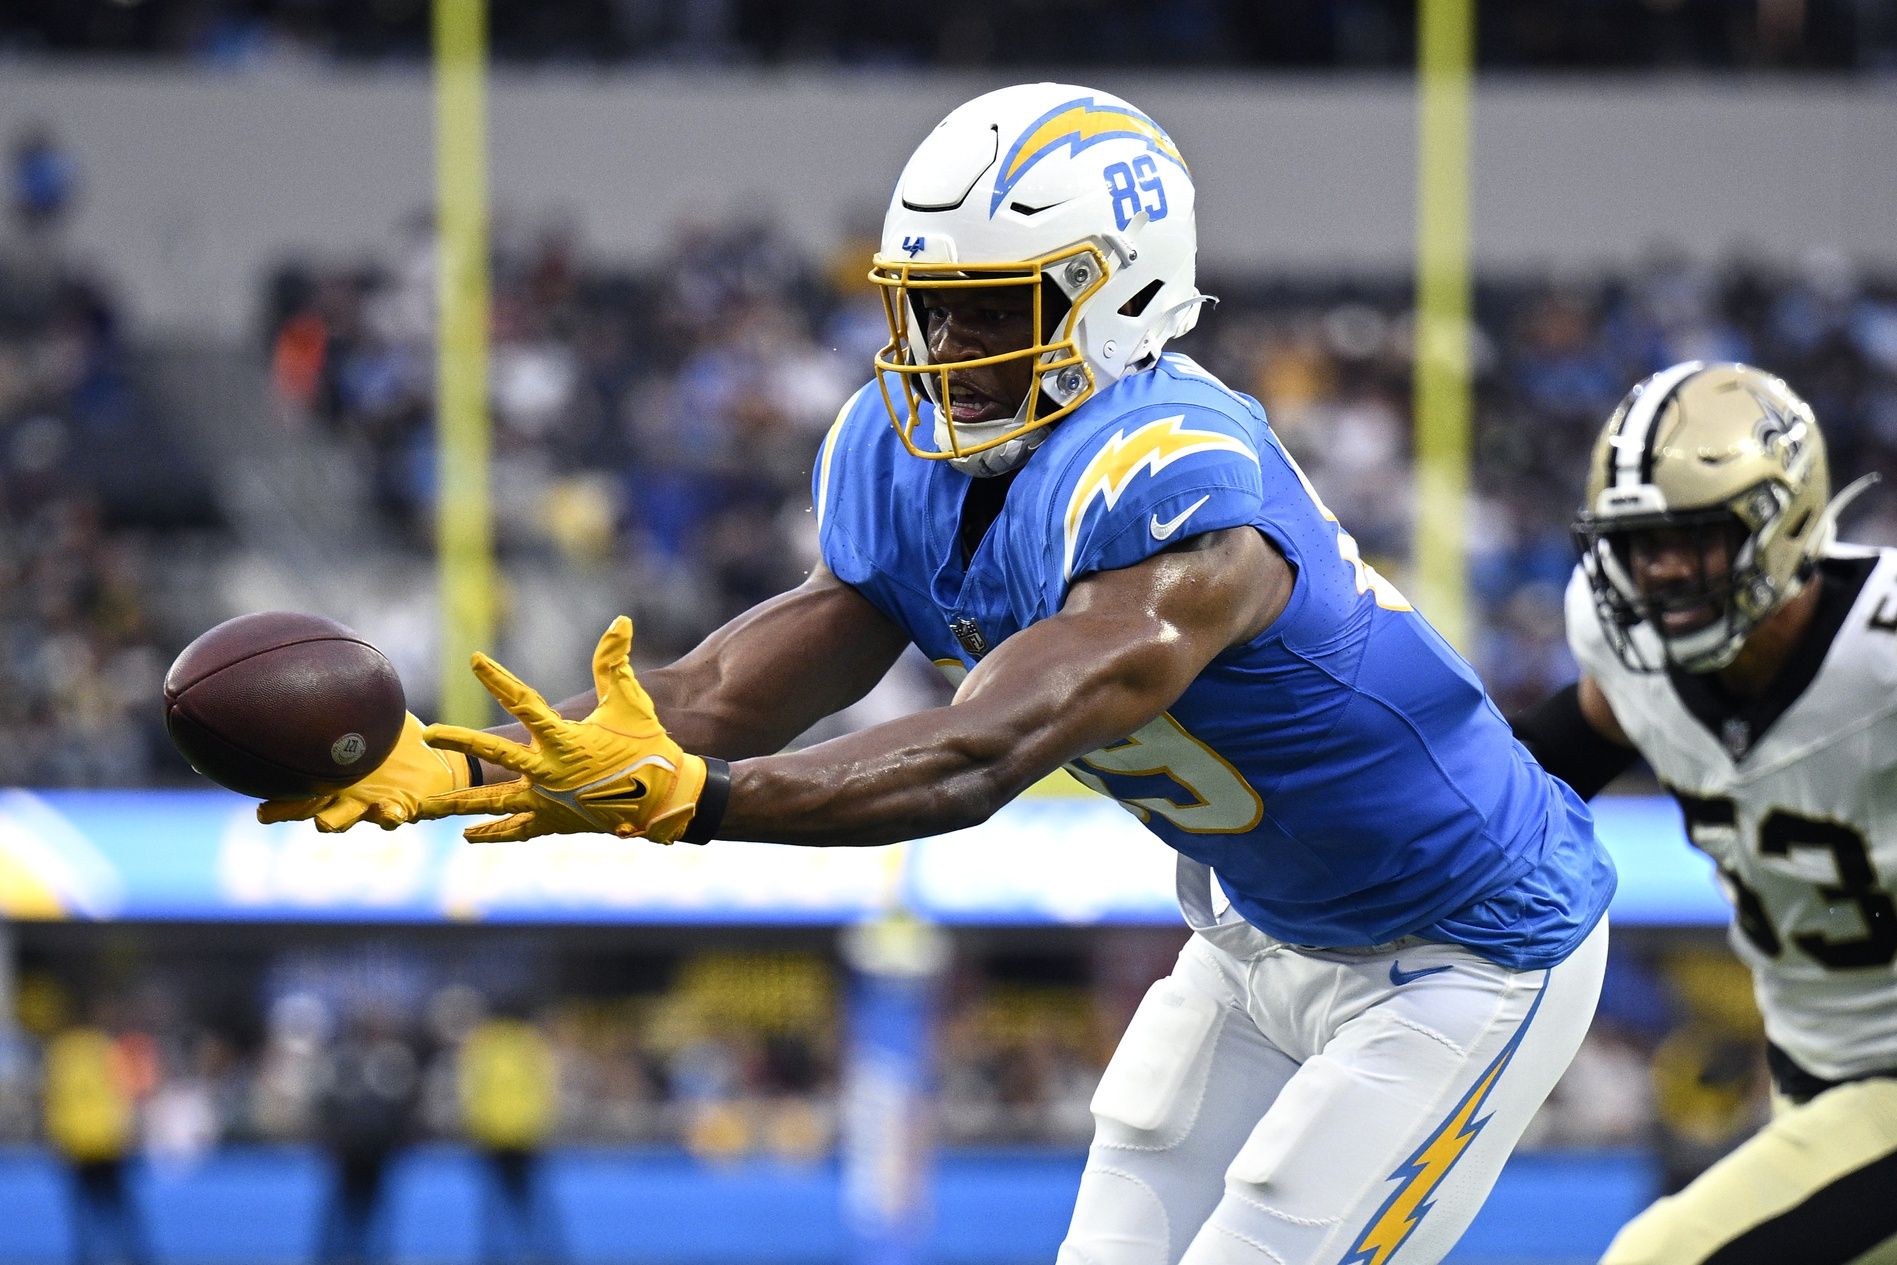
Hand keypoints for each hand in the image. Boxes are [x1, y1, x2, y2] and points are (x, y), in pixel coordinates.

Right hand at [256, 712, 472, 831]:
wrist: (434, 761)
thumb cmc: (392, 739)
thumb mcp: (369, 714)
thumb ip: (346, 696)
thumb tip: (321, 660)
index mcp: (327, 776)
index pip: (290, 786)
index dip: (269, 793)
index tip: (248, 796)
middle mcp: (340, 794)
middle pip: (303, 807)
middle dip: (285, 812)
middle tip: (263, 813)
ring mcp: (367, 804)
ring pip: (343, 818)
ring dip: (335, 820)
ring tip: (324, 823)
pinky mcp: (401, 807)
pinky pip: (393, 815)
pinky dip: (391, 815)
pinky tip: (392, 811)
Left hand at [420, 617, 708, 843]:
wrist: (665, 798)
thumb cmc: (647, 745)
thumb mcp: (630, 702)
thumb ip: (615, 663)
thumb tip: (620, 621)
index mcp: (565, 739)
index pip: (525, 701)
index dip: (498, 678)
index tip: (474, 660)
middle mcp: (549, 771)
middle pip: (495, 754)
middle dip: (461, 742)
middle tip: (430, 734)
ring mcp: (548, 801)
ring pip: (494, 803)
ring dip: (459, 804)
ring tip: (426, 807)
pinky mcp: (554, 821)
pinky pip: (517, 830)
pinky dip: (494, 833)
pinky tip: (469, 835)